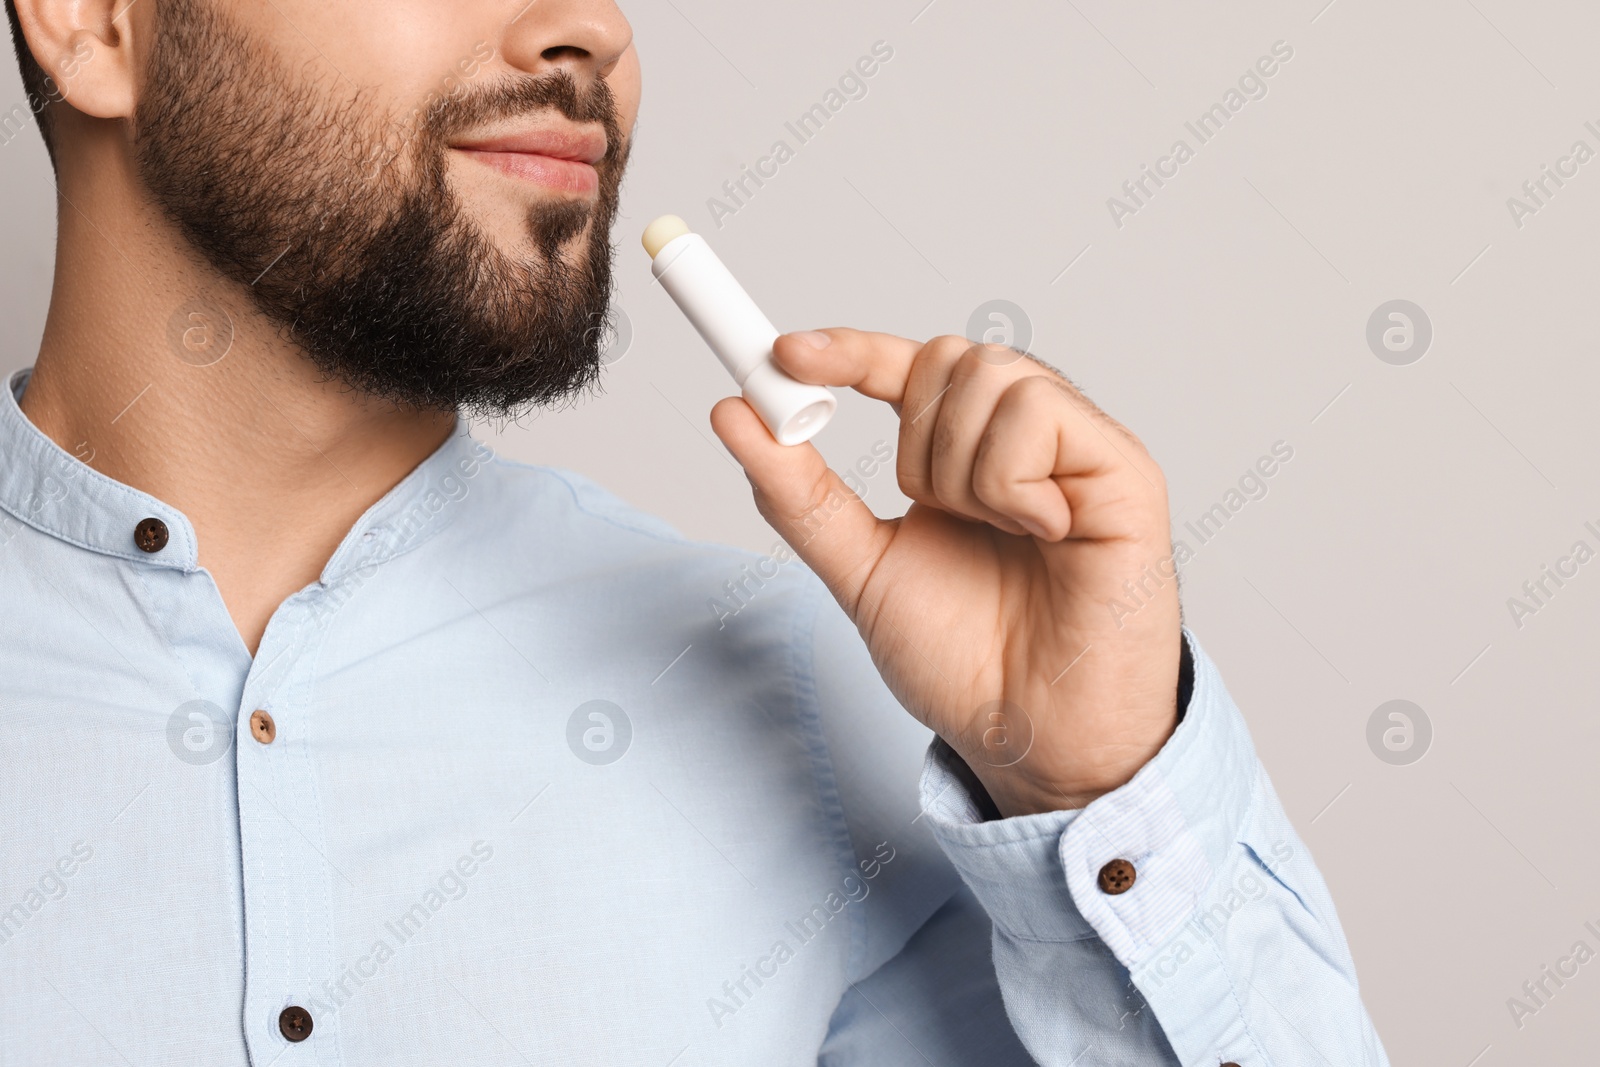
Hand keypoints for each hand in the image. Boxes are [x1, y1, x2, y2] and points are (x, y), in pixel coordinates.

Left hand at [710, 331, 1182, 817]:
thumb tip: (734, 415)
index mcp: (964, 455)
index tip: (787, 355)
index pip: (905, 368)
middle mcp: (1022, 439)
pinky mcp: (1123, 469)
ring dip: (963, 470)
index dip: (848, 351)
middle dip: (915, 440)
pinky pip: (1042, 413)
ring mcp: (1076, 448)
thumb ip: (801, 495)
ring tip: (1000, 534)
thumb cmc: (967, 662)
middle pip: (947, 357)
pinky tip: (1044, 532)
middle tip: (940, 515)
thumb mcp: (862, 570)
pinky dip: (1013, 480)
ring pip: (991, 375)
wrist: (1031, 737)